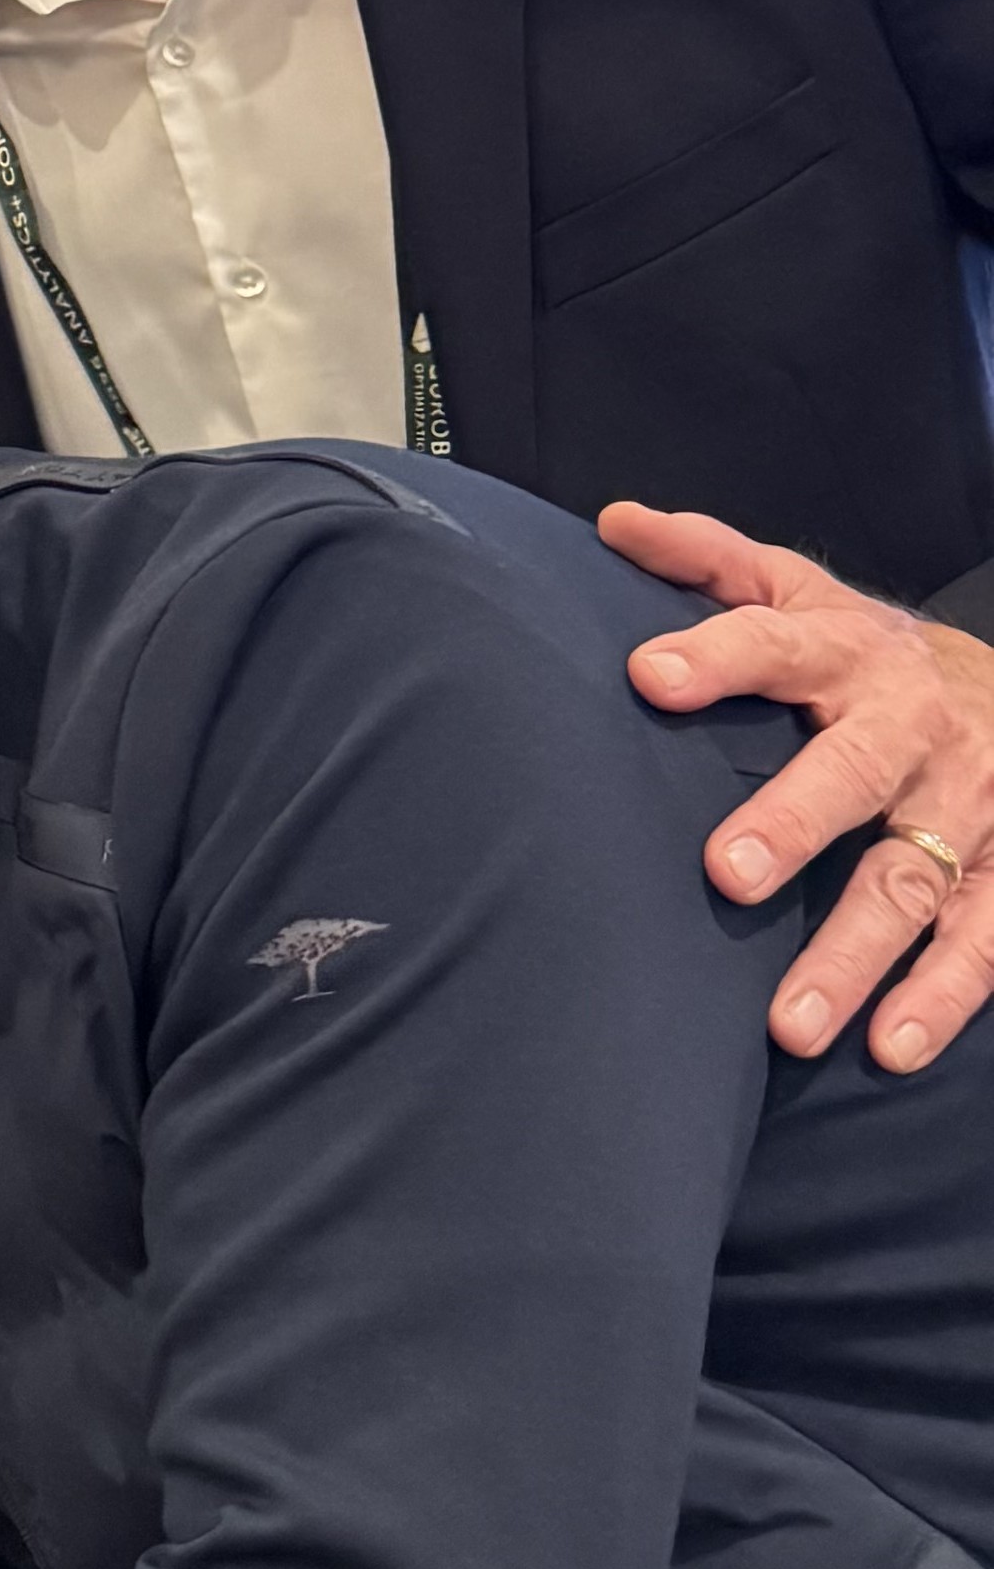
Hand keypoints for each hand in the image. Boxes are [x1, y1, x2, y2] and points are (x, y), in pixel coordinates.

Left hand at [605, 500, 993, 1070]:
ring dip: (854, 953)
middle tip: (725, 873)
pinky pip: (984, 940)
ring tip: (789, 1024)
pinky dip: (941, 996)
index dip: (714, 655)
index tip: (648, 675)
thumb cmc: (867, 655)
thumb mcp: (800, 592)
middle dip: (795, 821)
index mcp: (847, 652)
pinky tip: (890, 1047)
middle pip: (854, 772)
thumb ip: (709, 561)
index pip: (772, 644)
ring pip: (913, 880)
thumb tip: (613, 522)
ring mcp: (969, 806)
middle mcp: (912, 728)